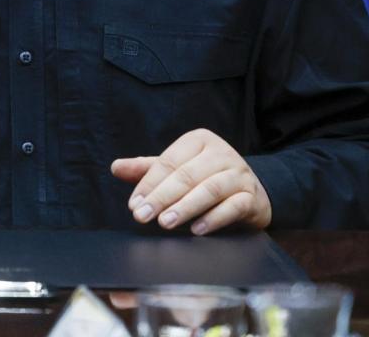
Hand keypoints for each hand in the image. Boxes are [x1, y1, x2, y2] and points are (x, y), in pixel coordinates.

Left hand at [110, 128, 271, 234]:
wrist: (251, 192)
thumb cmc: (206, 178)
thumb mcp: (177, 169)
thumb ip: (147, 169)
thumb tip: (116, 168)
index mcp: (199, 140)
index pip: (168, 162)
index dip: (148, 184)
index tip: (134, 205)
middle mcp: (221, 153)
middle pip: (186, 175)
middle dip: (161, 197)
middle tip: (142, 216)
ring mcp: (240, 174)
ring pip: (210, 189)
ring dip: (185, 207)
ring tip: (165, 222)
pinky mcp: (253, 197)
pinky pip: (233, 206)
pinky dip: (214, 218)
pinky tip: (196, 229)